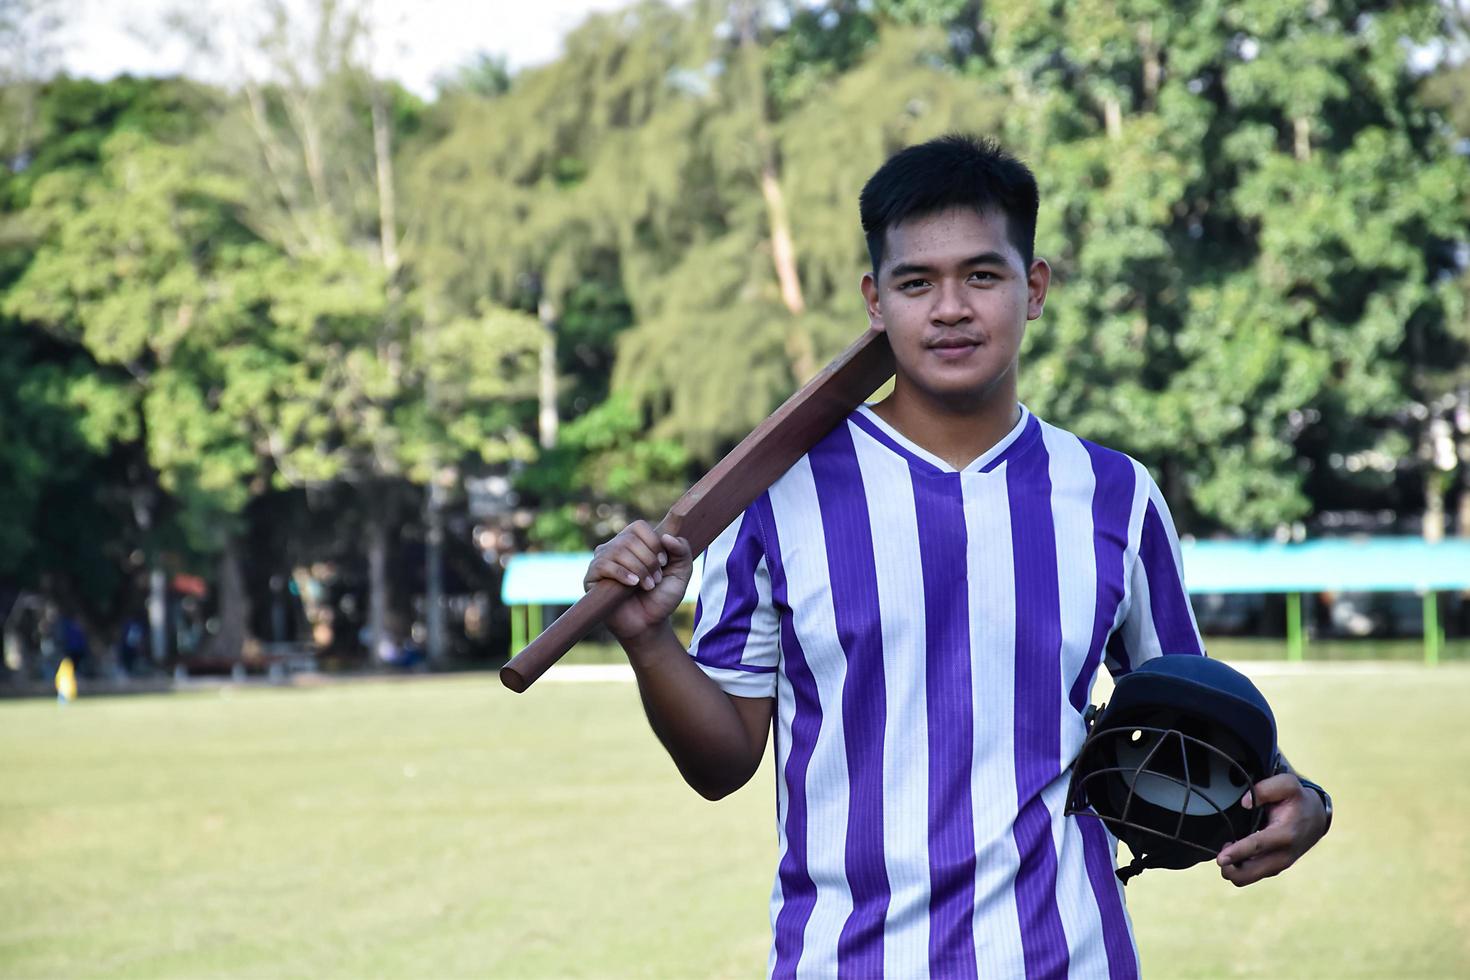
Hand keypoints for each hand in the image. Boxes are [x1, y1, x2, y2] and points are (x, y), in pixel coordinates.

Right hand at [583, 522, 693, 643]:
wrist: (649, 624)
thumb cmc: (662, 597)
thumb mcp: (681, 572)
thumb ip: (682, 550)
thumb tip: (667, 537)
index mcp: (634, 542)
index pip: (639, 527)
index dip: (654, 542)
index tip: (664, 562)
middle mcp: (615, 548)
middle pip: (629, 539)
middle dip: (648, 560)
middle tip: (656, 579)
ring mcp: (602, 561)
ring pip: (618, 551)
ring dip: (639, 569)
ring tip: (648, 586)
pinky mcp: (591, 577)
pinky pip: (603, 565)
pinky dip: (622, 574)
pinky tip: (633, 584)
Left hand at [1214, 773, 1326, 885]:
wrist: (1315, 818)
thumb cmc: (1297, 800)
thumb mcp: (1287, 784)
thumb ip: (1266, 789)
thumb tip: (1245, 803)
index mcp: (1285, 834)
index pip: (1257, 847)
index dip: (1237, 853)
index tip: (1220, 858)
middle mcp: (1283, 855)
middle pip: (1249, 874)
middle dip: (1230, 868)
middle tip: (1222, 852)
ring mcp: (1279, 864)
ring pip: (1247, 878)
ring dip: (1233, 868)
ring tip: (1229, 848)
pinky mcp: (1275, 868)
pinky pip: (1251, 875)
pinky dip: (1239, 868)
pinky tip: (1235, 853)